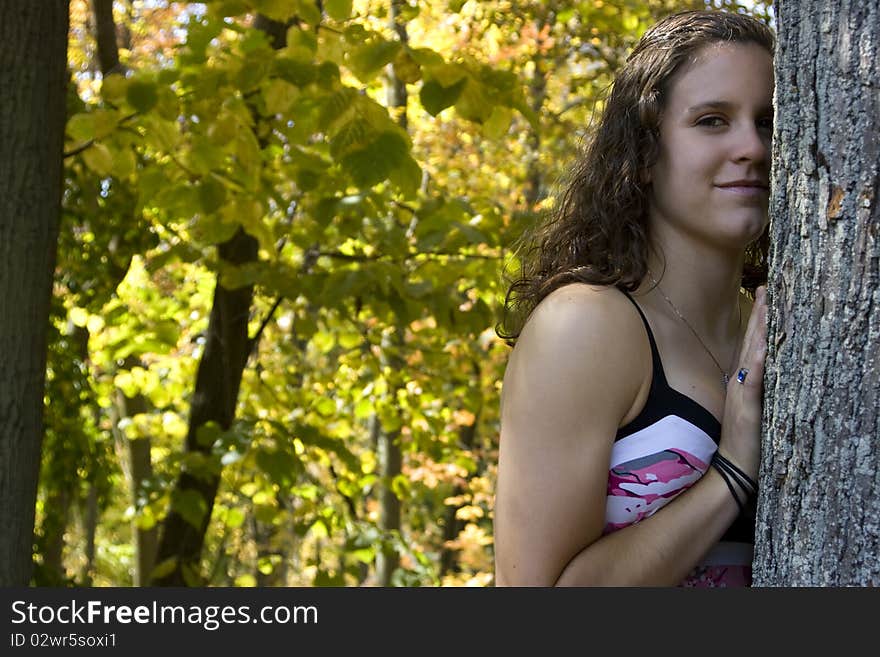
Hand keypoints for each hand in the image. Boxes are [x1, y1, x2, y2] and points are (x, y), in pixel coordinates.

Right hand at [718, 285, 767, 480]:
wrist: (733, 468)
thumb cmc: (746, 442)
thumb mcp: (752, 410)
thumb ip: (756, 390)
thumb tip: (765, 371)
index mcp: (742, 381)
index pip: (752, 344)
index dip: (759, 320)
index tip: (767, 296)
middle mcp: (740, 382)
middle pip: (750, 341)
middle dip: (760, 315)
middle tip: (768, 289)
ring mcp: (741, 393)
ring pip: (751, 355)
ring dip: (759, 330)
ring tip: (767, 306)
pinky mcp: (746, 408)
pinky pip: (752, 381)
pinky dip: (757, 362)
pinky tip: (763, 346)